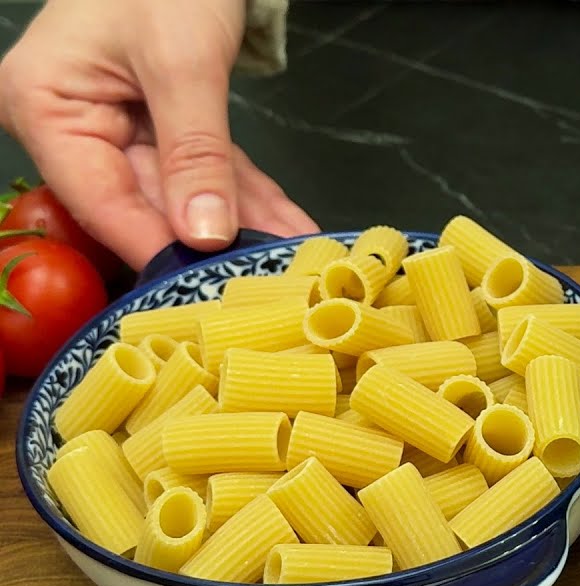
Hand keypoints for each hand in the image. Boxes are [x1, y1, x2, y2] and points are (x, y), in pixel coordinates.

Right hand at [0, 0, 318, 270]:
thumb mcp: (181, 63)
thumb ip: (194, 151)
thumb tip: (203, 233)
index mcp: (46, 107)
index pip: (99, 199)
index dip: (153, 245)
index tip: (202, 288)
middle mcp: (75, 125)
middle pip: (145, 203)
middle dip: (214, 241)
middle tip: (265, 281)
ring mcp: (121, 128)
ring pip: (187, 192)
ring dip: (243, 225)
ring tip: (292, 264)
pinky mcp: (165, 127)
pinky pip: (209, 171)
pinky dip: (249, 196)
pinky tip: (288, 229)